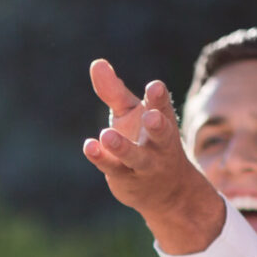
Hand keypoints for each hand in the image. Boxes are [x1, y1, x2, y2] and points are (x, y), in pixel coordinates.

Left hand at [80, 59, 227, 254]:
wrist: (166, 192)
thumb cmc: (145, 140)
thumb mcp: (132, 113)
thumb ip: (115, 91)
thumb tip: (96, 63)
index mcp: (163, 122)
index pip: (164, 108)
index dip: (159, 98)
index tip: (154, 86)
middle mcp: (159, 145)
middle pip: (162, 135)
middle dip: (158, 126)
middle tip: (151, 117)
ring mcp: (144, 165)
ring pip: (136, 158)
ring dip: (123, 148)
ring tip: (106, 135)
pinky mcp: (126, 179)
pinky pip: (113, 169)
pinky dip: (101, 158)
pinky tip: (89, 147)